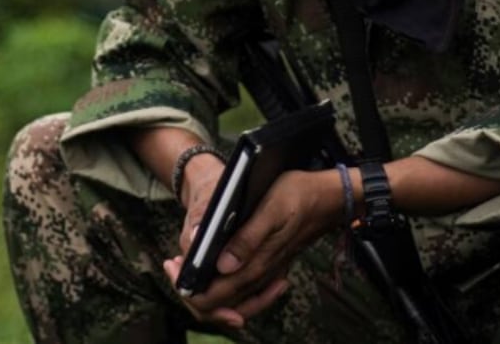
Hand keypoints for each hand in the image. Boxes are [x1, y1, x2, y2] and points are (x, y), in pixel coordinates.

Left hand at [165, 168, 341, 329]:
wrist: (327, 199)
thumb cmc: (297, 196)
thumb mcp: (270, 209)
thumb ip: (247, 241)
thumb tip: (222, 266)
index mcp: (255, 265)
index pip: (213, 297)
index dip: (187, 287)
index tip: (172, 265)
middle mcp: (259, 275)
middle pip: (217, 303)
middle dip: (190, 289)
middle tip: (172, 264)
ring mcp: (266, 274)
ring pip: (230, 299)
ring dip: (205, 288)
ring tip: (187, 266)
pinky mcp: (270, 268)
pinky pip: (244, 291)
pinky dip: (225, 287)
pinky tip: (216, 269)